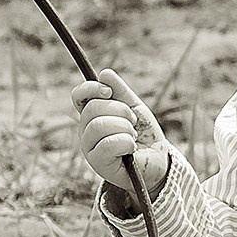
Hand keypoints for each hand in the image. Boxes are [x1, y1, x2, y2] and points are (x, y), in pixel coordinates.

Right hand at [73, 70, 169, 194]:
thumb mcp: (135, 108)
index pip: (78, 96)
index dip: (90, 88)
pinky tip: (131, 148)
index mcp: (92, 115)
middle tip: (132, 122)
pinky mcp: (97, 163)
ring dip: (125, 127)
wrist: (157, 161)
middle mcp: (86, 131)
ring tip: (133, 136)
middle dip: (120, 110)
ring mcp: (89, 148)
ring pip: (99, 125)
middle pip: (92, 108)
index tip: (109, 91)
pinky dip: (126, 142)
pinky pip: (109, 143)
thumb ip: (121, 92)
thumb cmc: (144, 134)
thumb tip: (104, 73)